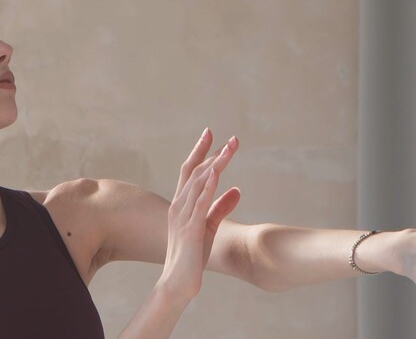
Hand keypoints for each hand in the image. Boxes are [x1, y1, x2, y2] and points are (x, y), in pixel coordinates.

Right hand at [157, 129, 240, 302]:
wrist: (178, 282)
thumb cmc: (192, 255)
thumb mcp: (210, 226)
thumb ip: (222, 207)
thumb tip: (238, 190)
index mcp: (182, 203)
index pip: (190, 170)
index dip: (200, 150)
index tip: (211, 132)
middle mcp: (179, 205)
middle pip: (196, 171)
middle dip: (213, 152)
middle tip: (233, 139)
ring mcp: (183, 217)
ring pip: (199, 183)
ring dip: (216, 164)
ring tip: (230, 149)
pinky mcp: (190, 230)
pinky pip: (199, 204)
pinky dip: (208, 187)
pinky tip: (217, 173)